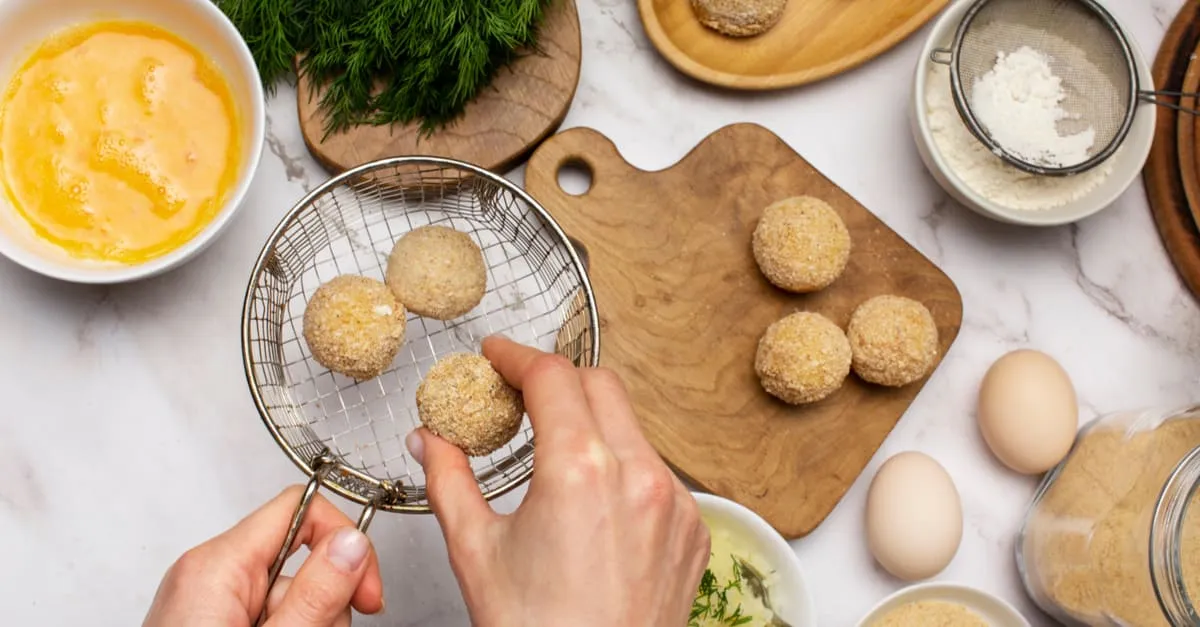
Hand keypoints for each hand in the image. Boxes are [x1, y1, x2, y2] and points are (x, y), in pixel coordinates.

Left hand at [144, 487, 384, 625]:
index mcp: (216, 566)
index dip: (344, 541)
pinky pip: (271, 620)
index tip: (367, 592)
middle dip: (325, 604)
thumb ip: (316, 595)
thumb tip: (352, 544)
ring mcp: (208, 606)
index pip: (300, 509)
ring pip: (293, 598)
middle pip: (302, 560)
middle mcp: (207, 577)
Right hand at [405, 336, 710, 626]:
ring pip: (633, 428)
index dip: (517, 355)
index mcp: (579, 470)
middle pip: (600, 385)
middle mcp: (638, 475)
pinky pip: (658, 472)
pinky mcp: (692, 529)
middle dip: (557, 380)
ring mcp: (674, 502)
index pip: (552, 376)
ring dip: (593, 424)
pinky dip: (623, 467)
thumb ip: (449, 481)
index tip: (496, 356)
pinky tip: (593, 500)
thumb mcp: (476, 551)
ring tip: (553, 454)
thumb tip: (429, 442)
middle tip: (519, 395)